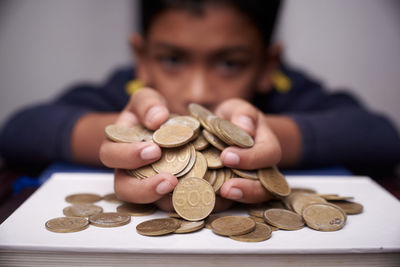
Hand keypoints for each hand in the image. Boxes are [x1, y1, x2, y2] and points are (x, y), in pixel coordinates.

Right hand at [100, 88, 178, 206]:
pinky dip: (189, 203)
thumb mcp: (146, 100)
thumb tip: (157, 118)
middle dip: (145, 188)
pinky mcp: (168, 195)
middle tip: (170, 180)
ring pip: (149, 203)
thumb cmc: (150, 112)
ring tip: (189, 192)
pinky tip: (206, 197)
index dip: (129, 156)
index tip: (154, 150)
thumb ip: (148, 104)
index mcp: (117, 147)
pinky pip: (174, 204)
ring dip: (167, 201)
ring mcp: (147, 186)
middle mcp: (127, 172)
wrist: (167, 128)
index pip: (112, 156)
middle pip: (125, 188)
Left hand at [214, 98, 281, 202]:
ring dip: (226, 203)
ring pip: (243, 200)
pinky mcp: (229, 194)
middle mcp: (261, 171)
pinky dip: (209, 204)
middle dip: (246, 190)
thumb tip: (246, 126)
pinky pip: (224, 203)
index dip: (250, 158)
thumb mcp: (238, 109)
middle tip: (226, 190)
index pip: (267, 155)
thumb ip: (243, 114)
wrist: (222, 132)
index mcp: (266, 147)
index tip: (227, 157)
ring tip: (209, 201)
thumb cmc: (233, 118)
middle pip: (263, 187)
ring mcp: (246, 185)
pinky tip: (192, 201)